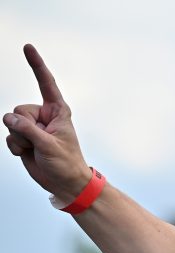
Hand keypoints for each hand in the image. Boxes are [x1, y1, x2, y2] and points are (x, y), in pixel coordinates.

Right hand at [3, 45, 91, 201]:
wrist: (65, 183)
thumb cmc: (66, 164)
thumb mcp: (49, 146)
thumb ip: (27, 129)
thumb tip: (7, 117)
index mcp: (57, 111)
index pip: (46, 84)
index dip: (36, 65)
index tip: (28, 47)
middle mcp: (44, 116)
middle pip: (19, 109)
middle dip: (24, 127)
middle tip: (40, 143)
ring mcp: (32, 127)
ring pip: (10, 123)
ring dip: (20, 139)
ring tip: (36, 150)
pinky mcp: (24, 138)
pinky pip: (8, 136)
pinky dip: (15, 147)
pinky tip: (28, 154)